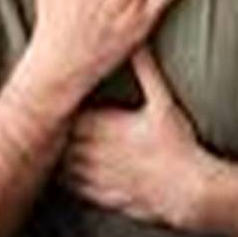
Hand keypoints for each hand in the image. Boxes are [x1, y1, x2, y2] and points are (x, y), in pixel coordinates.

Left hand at [60, 47, 216, 228]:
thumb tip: (137, 40)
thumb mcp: (164, 103)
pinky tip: (66, 173)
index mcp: (105, 127)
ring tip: (51, 145)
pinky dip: (67, 180)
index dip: (57, 107)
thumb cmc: (179, 143)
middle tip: (45, 120)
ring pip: (63, 167)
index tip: (51, 97)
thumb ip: (147, 70)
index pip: (67, 115)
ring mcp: (99, 177)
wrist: (192, 188)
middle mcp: (97, 153)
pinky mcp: (106, 196)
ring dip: (57, 156)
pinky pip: (76, 189)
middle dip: (53, 131)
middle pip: (60, 140)